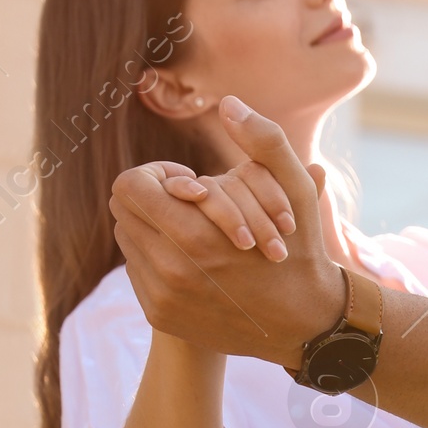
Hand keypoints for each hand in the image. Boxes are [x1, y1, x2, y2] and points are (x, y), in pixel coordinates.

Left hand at [111, 100, 347, 368]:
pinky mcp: (160, 315)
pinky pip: (136, 271)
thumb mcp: (295, 191)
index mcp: (196, 238)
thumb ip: (265, 141)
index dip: (154, 175)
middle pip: (122, 211)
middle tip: (188, 203)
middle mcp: (171, 273)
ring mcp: (162, 298)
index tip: (187, 182)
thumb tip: (229, 103)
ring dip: (153, 227)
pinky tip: (191, 258)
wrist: (304, 323)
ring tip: (191, 229)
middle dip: (151, 198)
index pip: (129, 187)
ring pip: (127, 240)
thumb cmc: (301, 250)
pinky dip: (157, 258)